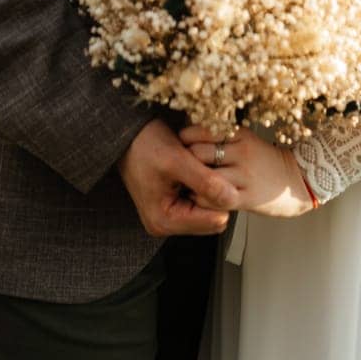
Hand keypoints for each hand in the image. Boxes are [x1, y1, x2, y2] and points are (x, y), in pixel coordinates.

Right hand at [117, 119, 238, 237]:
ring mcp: (169, 217)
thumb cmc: (146, 144)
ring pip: (209, 210)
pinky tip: (194, 170)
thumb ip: (205, 182)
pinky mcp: (173, 206)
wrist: (128, 134)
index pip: (214, 220)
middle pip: (213, 218)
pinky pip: (200, 202)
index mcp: (165, 220)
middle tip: (203, 167)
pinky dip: (202, 186)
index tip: (211, 171)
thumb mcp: (178, 159)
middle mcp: (166, 224)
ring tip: (196, 167)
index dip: (220, 195)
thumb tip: (232, 198)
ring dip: (209, 188)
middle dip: (214, 193)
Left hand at [179, 125, 315, 217]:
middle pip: (199, 152)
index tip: (181, 145)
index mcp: (240, 134)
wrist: (297, 181)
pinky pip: (215, 198)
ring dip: (191, 182)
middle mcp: (242, 152)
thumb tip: (189, 134)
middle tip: (180, 166)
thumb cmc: (264, 161)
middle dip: (185, 160)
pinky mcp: (247, 198)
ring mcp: (245, 175)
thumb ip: (222, 137)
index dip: (186, 138)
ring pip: (204, 177)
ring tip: (189, 183)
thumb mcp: (247, 140)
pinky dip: (202, 199)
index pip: (202, 130)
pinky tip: (202, 196)